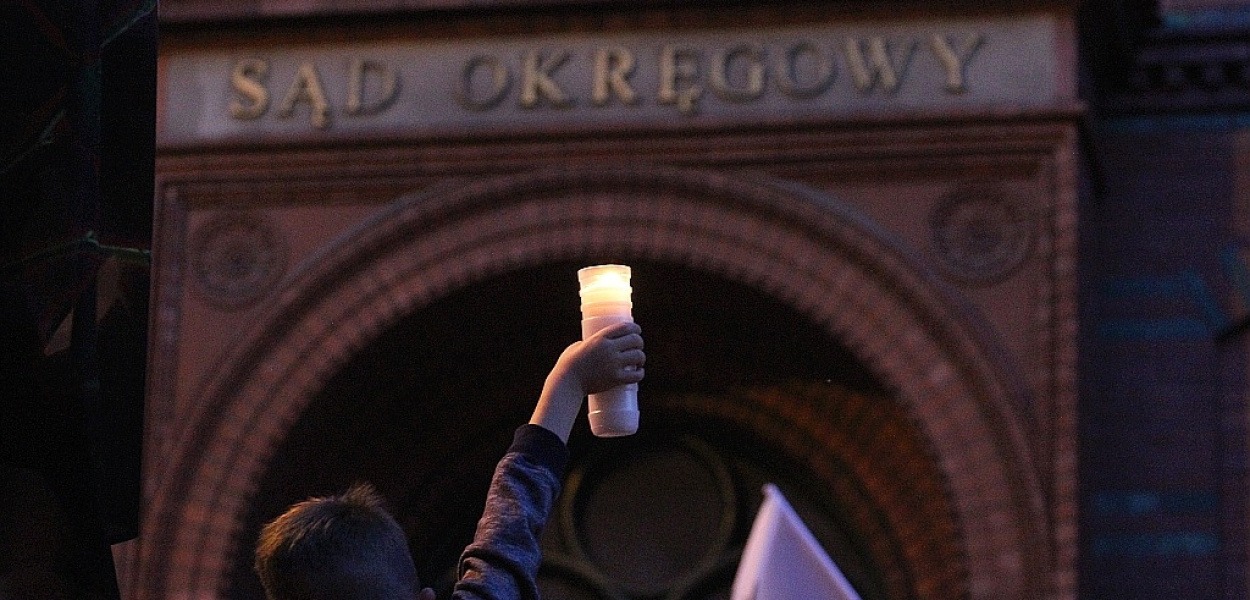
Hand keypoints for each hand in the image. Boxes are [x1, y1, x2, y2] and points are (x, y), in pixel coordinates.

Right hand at [530, 322, 644, 441]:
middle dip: (639, 343)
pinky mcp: (615, 379)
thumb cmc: (568, 365)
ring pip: (638, 356)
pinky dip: (640, 373)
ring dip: (641, 358)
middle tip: (637, 349)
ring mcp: (613, 364)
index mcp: (600, 338)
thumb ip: (589, 343)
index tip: (637, 331)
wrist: (566, 382)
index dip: (635, 328)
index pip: (625, 327)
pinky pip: (636, 375)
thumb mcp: (578, 346)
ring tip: (638, 362)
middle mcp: (609, 348)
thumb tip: (596, 345)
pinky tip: (638, 373)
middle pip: (635, 340)